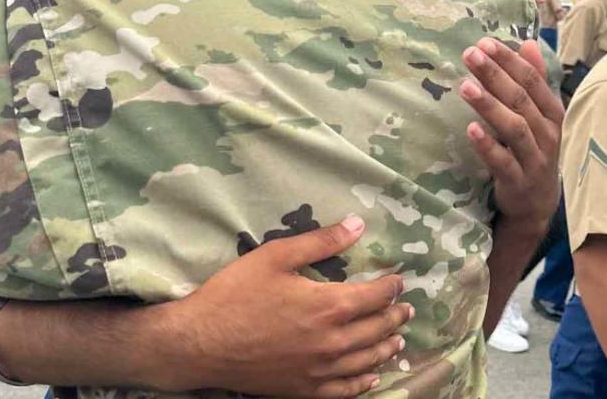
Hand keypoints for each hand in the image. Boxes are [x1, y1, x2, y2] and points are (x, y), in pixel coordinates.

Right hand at [152, 216, 410, 396]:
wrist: (199, 343)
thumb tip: (358, 225)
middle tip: (406, 309)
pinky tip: (372, 377)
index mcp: (328, 306)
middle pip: (377, 329)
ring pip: (366, 360)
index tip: (398, 280)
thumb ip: (320, 242)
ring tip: (397, 340)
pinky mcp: (302, 389)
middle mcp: (331, 342)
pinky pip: (344, 390)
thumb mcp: (276, 256)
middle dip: (395, 316)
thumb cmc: (235, 294)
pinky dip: (363, 383)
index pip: (375, 296)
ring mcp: (318, 370)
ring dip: (386, 348)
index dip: (390, 287)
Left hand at [459, 38, 563, 236]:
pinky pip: (503, 162)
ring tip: (465, 87)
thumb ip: (535, 80)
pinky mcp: (518, 181)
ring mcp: (534, 158)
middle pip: (521, 99)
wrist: (537, 203)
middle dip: (494, 74)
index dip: (509, 60)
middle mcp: (547, 133)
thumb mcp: (539, 115)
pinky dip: (487, 145)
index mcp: (552, 112)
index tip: (484, 43)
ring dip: (489, 105)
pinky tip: (470, 130)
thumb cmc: (534, 149)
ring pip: (514, 128)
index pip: (532, 80)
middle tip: (470, 54)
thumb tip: (529, 42)